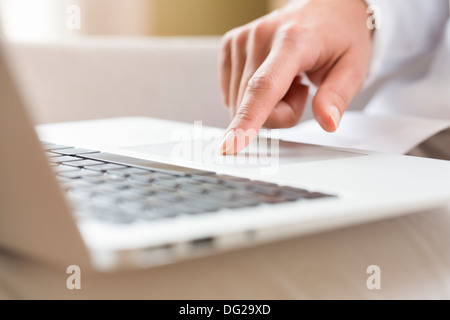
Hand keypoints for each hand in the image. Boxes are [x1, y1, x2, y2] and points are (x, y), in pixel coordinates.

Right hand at [218, 0, 372, 153]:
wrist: (327, 8)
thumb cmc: (340, 36)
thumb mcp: (353, 67)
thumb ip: (337, 96)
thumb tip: (327, 122)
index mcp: (293, 40)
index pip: (264, 87)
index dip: (247, 120)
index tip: (230, 145)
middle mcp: (261, 36)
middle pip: (253, 104)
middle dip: (278, 113)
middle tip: (302, 90)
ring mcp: (242, 39)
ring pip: (239, 102)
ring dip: (264, 105)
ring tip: (288, 79)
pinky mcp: (231, 44)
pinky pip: (232, 92)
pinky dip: (251, 95)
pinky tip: (271, 76)